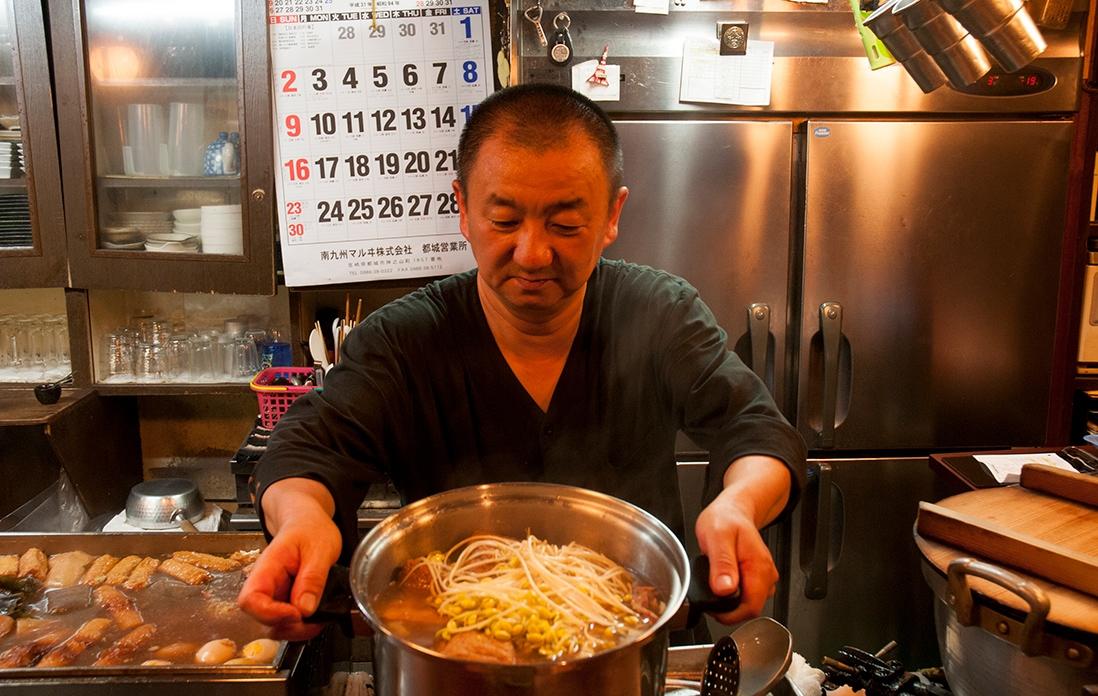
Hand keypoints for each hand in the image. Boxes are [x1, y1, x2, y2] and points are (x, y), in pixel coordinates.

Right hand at [237, 509, 341, 640]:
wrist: (308, 522)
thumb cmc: (310, 529)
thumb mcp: (320, 549)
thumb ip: (313, 578)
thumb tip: (305, 608)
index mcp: (268, 566)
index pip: (250, 599)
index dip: (270, 614)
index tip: (296, 613)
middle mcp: (265, 583)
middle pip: (260, 618)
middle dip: (287, 627)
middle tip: (314, 621)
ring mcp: (273, 594)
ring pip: (272, 625)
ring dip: (295, 630)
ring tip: (318, 620)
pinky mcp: (283, 600)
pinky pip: (285, 621)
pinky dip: (300, 626)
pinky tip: (316, 618)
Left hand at [694, 488, 778, 624]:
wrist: (734, 509)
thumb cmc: (725, 518)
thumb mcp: (717, 536)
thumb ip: (722, 564)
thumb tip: (724, 589)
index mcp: (759, 567)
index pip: (751, 607)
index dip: (730, 615)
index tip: (712, 609)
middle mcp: (766, 574)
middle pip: (750, 608)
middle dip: (729, 610)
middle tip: (709, 596)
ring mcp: (763, 576)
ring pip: (749, 604)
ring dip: (731, 603)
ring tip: (714, 586)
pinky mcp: (757, 577)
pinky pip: (747, 595)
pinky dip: (733, 595)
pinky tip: (722, 582)